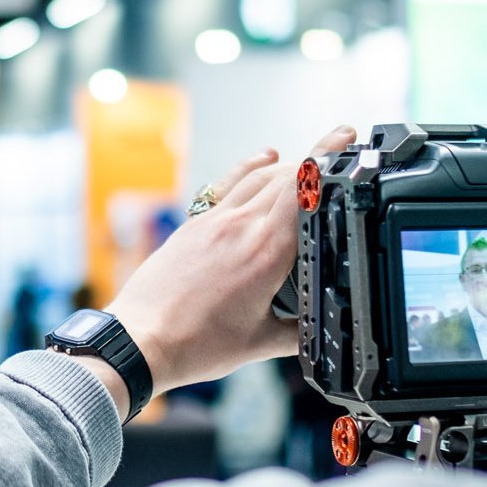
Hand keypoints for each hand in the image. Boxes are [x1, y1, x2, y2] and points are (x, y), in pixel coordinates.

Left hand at [103, 125, 356, 406]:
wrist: (139, 341)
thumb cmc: (193, 345)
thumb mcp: (259, 344)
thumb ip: (298, 333)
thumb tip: (322, 330)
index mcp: (266, 252)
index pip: (303, 191)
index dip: (329, 161)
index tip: (347, 141)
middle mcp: (240, 226)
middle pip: (285, 175)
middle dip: (316, 156)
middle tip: (341, 142)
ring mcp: (214, 221)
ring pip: (258, 176)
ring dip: (286, 163)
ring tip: (309, 157)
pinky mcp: (194, 226)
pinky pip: (228, 185)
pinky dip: (249, 168)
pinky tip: (263, 158)